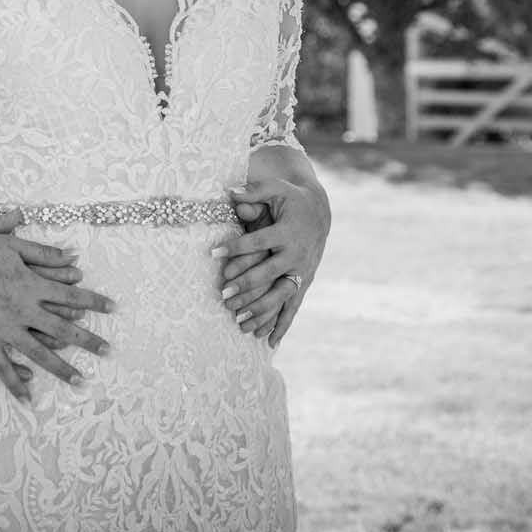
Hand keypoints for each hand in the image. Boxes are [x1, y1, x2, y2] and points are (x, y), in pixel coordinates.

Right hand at [0, 212, 113, 400]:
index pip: (71, 295)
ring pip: (39, 354)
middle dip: (88, 341)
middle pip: (63, 329)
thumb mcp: (9, 244)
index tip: (113, 307)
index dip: (94, 300)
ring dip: (61, 368)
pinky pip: (2, 366)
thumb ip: (42, 252)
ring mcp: (3, 328)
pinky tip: (29, 397)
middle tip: (109, 352)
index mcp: (31, 284)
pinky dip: (15, 383)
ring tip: (80, 381)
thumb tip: (72, 257)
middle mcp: (22, 310)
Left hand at [214, 170, 329, 347]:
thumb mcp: (275, 189)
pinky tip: (269, 343)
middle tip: (222, 294)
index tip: (212, 253)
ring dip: (261, 310)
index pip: (257, 242)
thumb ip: (253, 191)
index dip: (235, 247)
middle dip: (245, 285)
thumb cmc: (290, 199)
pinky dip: (282, 325)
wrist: (319, 212)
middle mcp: (296, 254)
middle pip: (268, 273)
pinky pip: (293, 307)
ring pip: (281, 295)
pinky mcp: (305, 282)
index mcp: (287, 232)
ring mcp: (302, 271)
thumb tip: (230, 192)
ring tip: (238, 321)